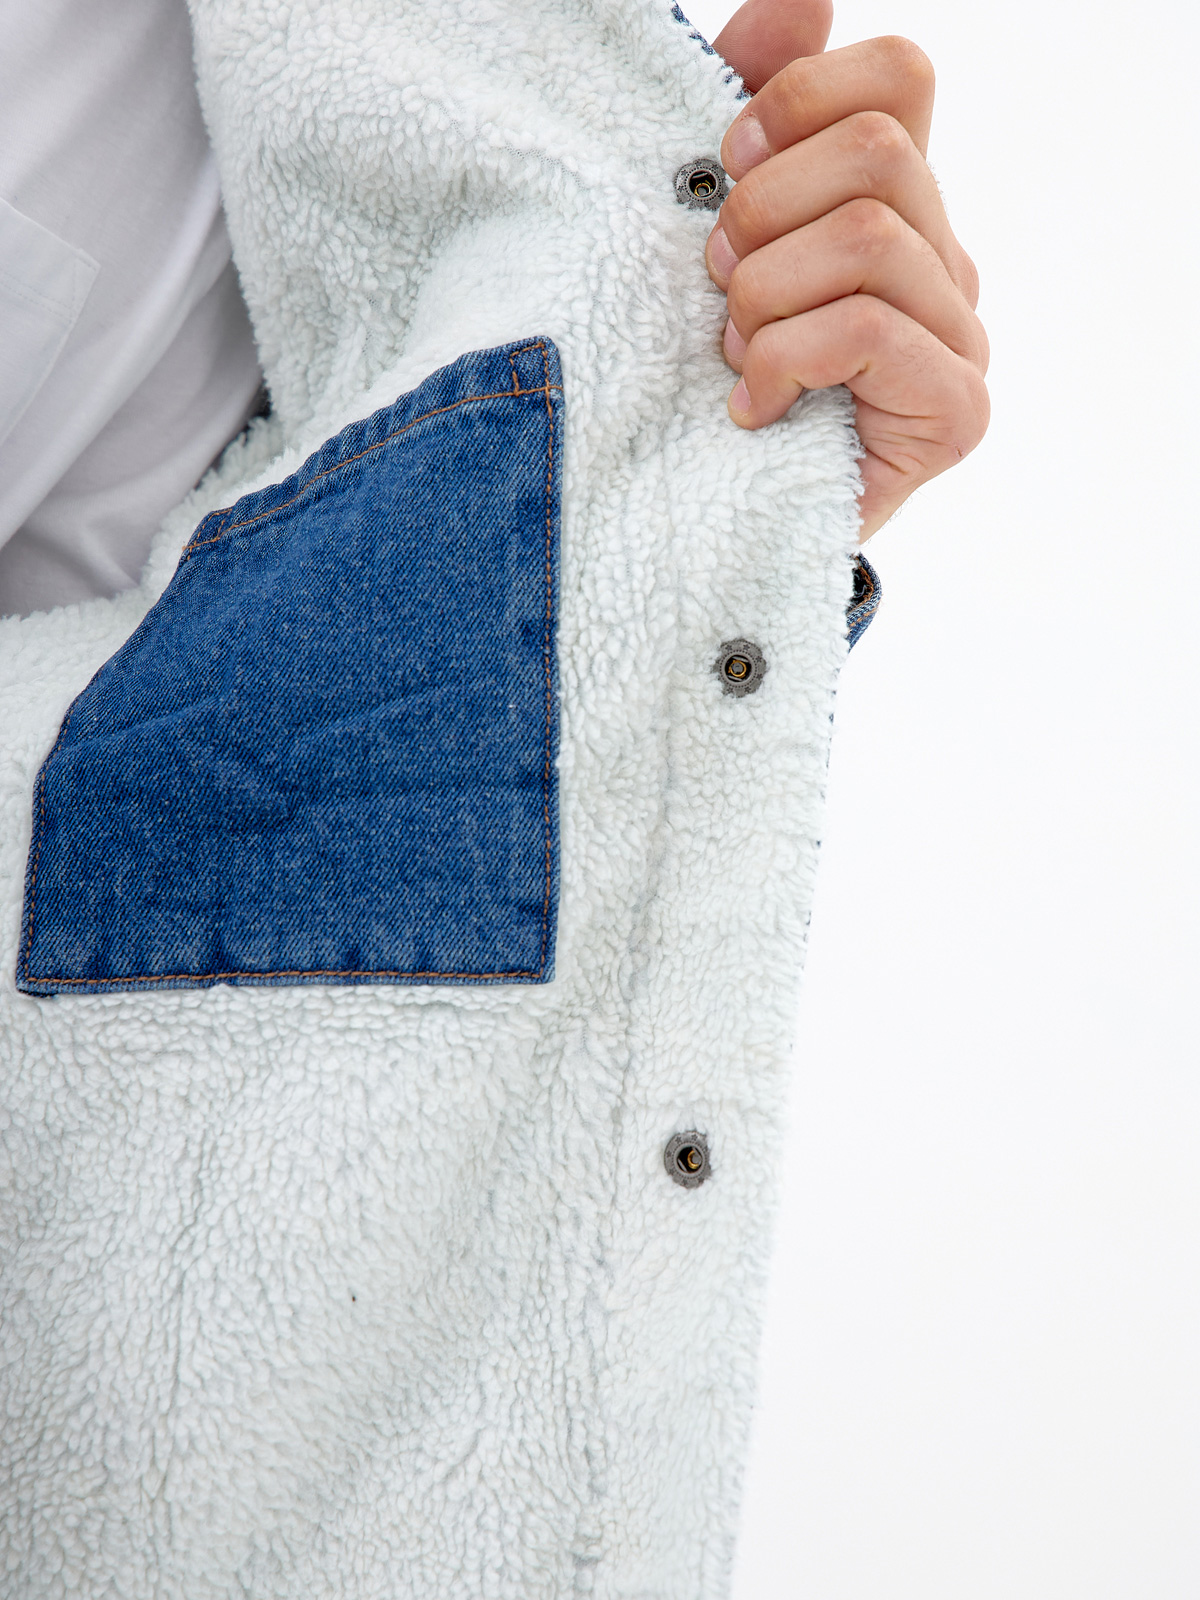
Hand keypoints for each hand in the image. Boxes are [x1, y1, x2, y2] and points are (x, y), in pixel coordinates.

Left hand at [709, 0, 988, 539]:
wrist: (704, 523)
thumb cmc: (700, 373)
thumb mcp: (711, 227)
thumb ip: (754, 107)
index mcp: (897, 200)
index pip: (899, 77)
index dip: (799, 98)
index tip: (729, 163)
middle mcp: (944, 259)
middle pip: (876, 154)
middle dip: (760, 216)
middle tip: (717, 284)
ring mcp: (961, 336)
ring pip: (867, 238)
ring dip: (763, 300)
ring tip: (733, 356)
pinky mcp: (956, 411)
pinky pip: (868, 328)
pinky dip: (783, 362)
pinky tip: (753, 409)